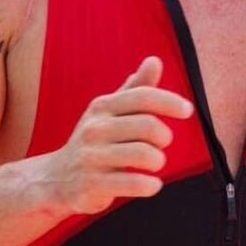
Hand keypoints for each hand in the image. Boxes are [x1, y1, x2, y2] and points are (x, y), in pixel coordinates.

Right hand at [48, 56, 193, 215]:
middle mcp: (95, 128)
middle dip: (164, 136)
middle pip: (147, 126)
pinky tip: (152, 184)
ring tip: (156, 162)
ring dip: (158, 160)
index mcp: (102, 106)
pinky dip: (149, 184)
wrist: (57, 178)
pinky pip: (131, 183)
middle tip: (162, 144)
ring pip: (143, 154)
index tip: (188, 111)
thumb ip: (136, 88)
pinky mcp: (92, 184)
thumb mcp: (111, 111)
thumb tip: (155, 60)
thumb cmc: (95, 140)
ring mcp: (92, 156)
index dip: (169, 101)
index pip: (142, 96)